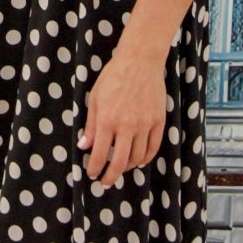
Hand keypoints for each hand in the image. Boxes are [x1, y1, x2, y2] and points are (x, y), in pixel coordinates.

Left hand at [78, 49, 165, 187]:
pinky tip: (139, 160)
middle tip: (106, 181)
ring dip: (128, 167)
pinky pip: (153, 147)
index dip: (95, 168)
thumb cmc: (114, 76)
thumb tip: (84, 146)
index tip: (92, 174)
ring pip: (137, 157)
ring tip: (121, 168)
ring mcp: (145, 124)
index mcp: (107, 120)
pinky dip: (146, 158)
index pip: (100, 154)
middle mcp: (127, 125)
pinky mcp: (158, 121)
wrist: (140, 61)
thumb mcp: (95, 98)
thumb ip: (91, 125)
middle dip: (110, 176)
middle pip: (120, 162)